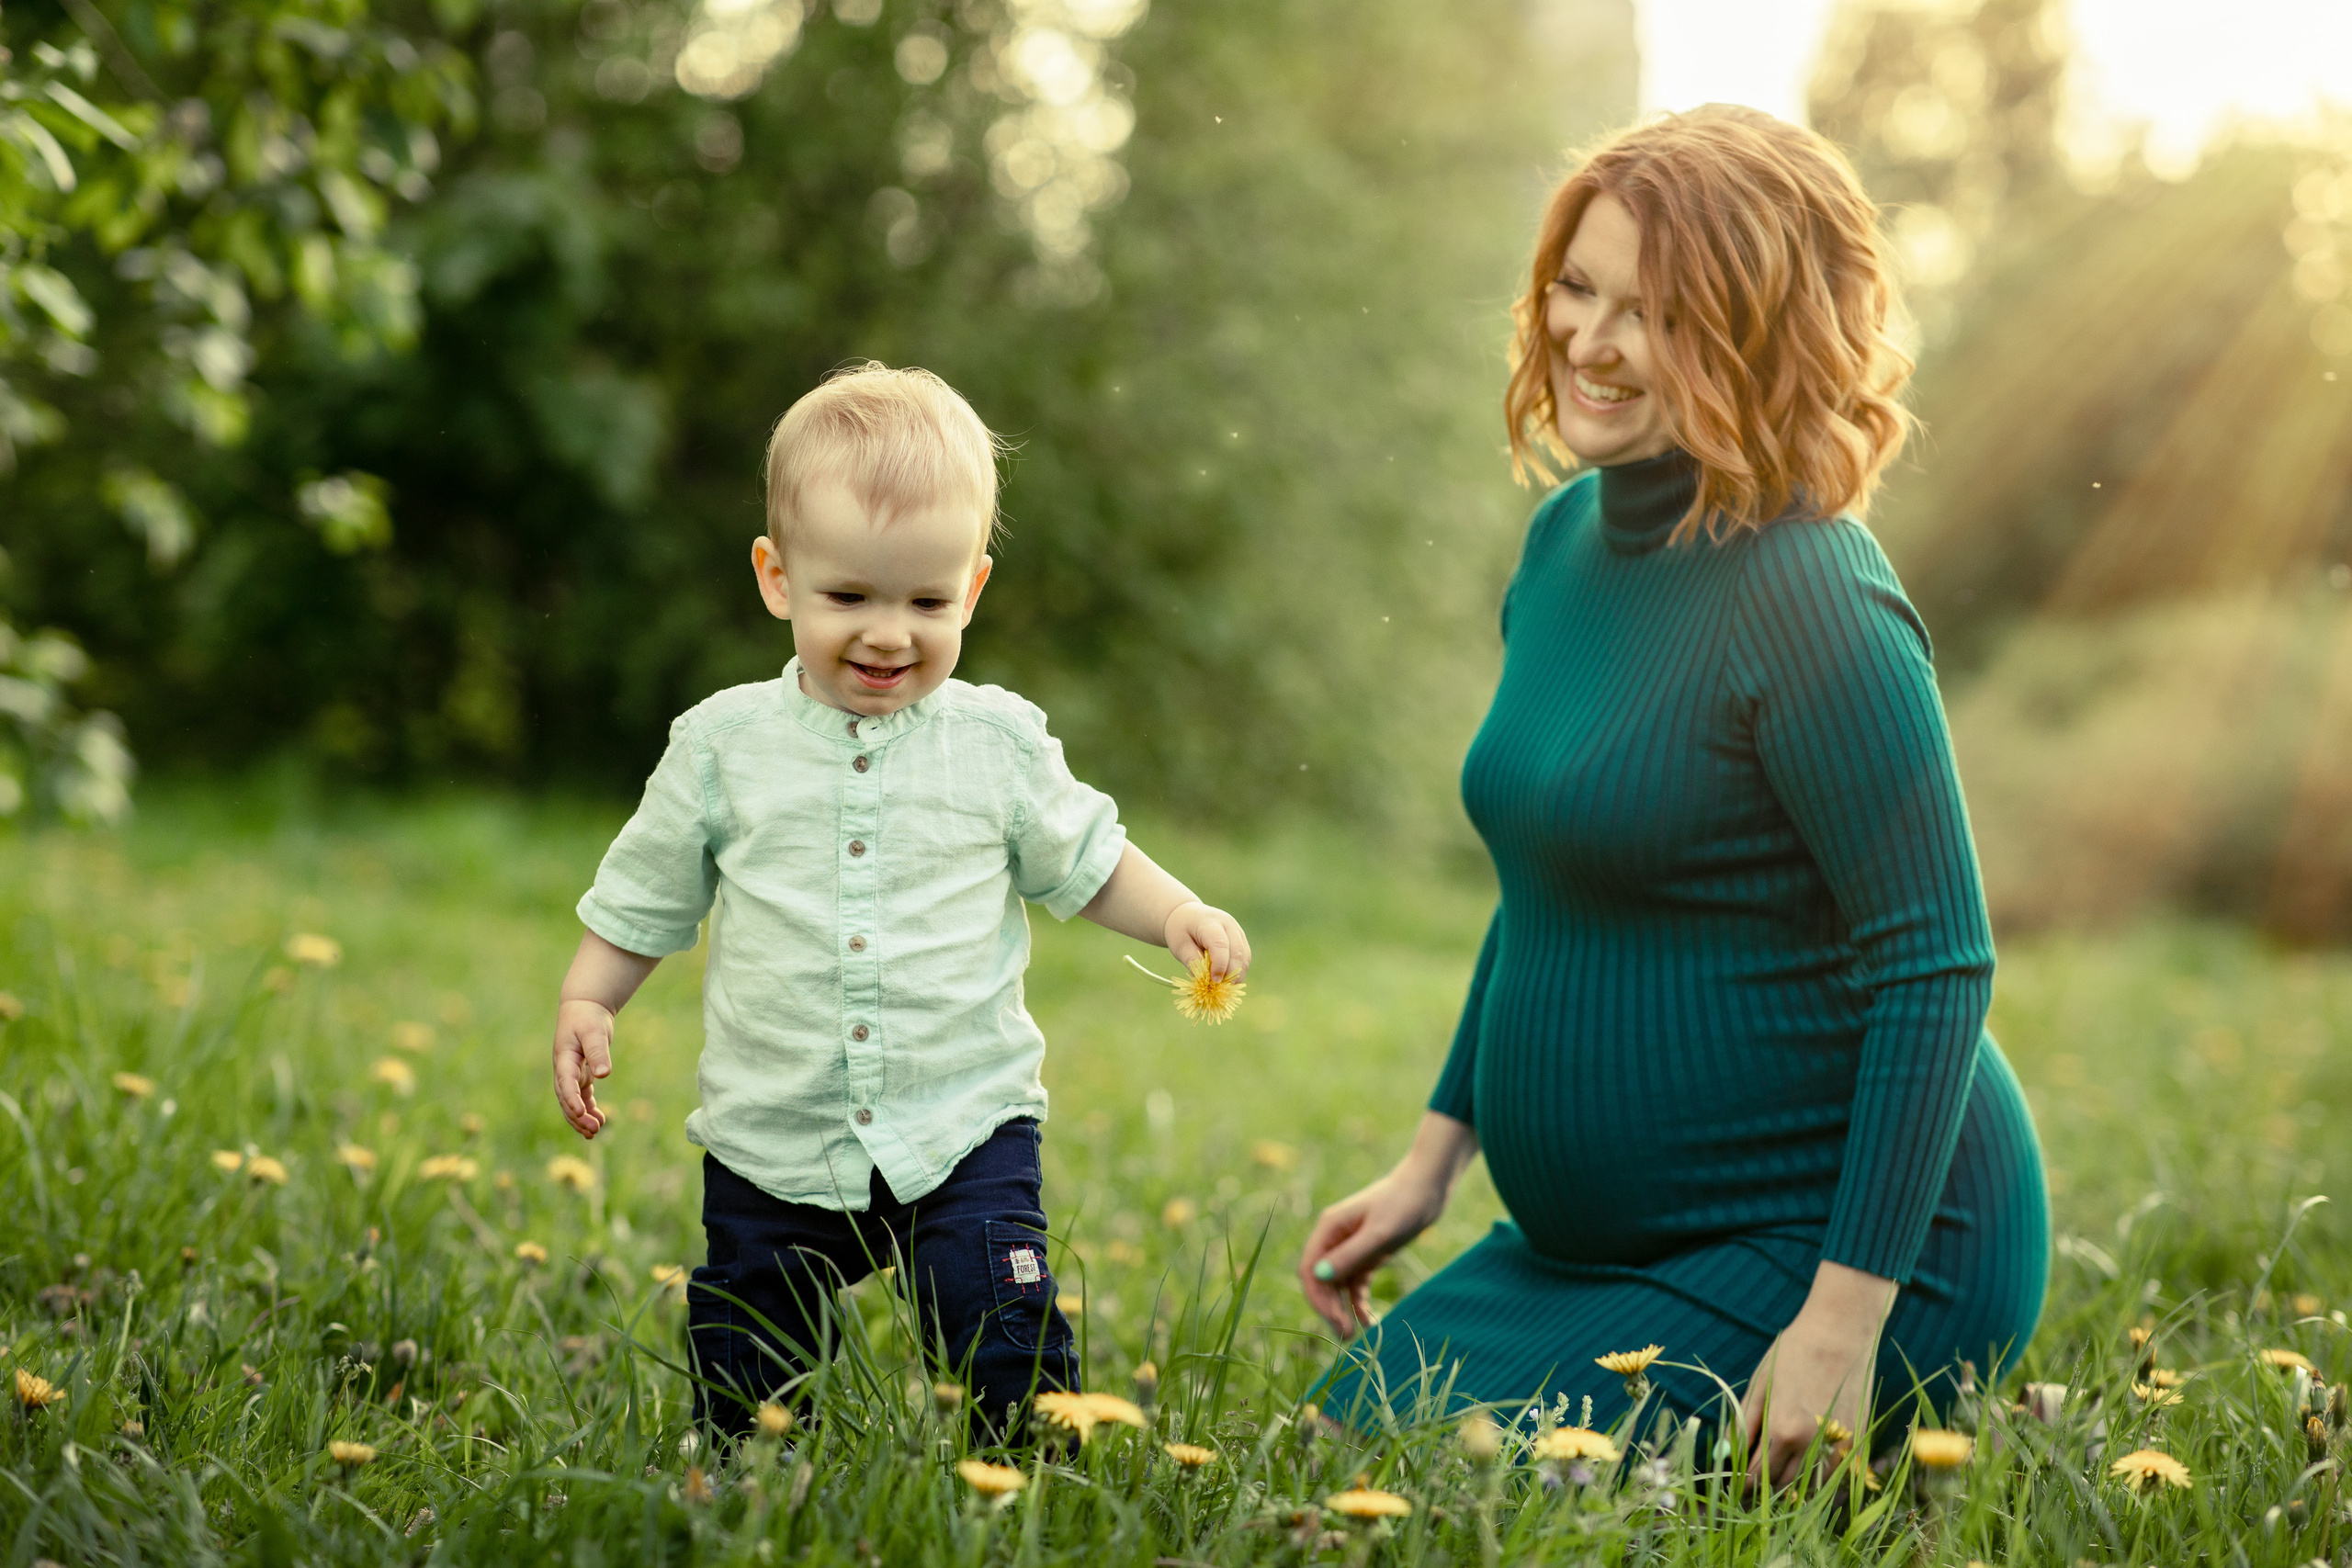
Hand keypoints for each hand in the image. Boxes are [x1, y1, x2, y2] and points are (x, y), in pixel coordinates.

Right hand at [553, 998, 615, 1139]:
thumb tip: (603, 1074)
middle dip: (578, 1116)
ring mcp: (571, 1074)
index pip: (566, 1083)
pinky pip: (582, 1098)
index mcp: (564, 1058)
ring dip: (582, 1118)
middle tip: (594, 1130)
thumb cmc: (588, 1018)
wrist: (584, 1008)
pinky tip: (599, 1122)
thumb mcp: (594, 1031)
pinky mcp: (581, 1075)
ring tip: (595, 1132)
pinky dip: (589, 1110)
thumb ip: (598, 1052)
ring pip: (573, 1102)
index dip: (572, 1099)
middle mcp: (564, 1070)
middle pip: (566, 1098)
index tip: (581, 1113)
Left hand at [1164, 900, 1250, 980]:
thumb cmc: (1180, 930)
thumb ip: (1192, 961)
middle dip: (1231, 973)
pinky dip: (1239, 970)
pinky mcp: (1241, 937)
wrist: (1187, 915)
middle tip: (1221, 989)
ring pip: (1244, 955)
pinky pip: (1245, 956)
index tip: (1214, 981)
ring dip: (1237, 973)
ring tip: (1225, 987)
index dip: (1220, 965)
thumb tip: (1204, 981)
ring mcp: (1237, 930)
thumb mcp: (1179, 945)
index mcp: (1209, 922)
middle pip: (1236, 951)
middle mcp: (1227, 923)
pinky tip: (1229, 979)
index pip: (1220, 944)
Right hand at [1298, 1113, 1476, 1336]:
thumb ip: (1351, 1255)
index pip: (1309, 1269)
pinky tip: (1369, 1322)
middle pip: (1320, 1281)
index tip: (1335, 1320)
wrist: (1429, 1188)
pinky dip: (1358, 1303)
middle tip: (1346, 1336)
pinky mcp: (1367, 1254)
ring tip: (1354, 1336)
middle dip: (1329, 1309)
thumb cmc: (1404, 1204)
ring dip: (1342, 1310)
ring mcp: (1350, 1247)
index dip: (1317, 1298)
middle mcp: (1334, 1238)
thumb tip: (1320, 1276)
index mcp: (1329, 1228)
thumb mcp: (1380, 1233)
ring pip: (1336, 1286)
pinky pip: (1355, 1284)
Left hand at [1739, 1261, 1897, 1488]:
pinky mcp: (1859, 1441)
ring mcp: (1840, 1445)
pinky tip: (1810, 1470)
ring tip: (1781, 1476)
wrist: (1842, 1331)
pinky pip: (1838, 1476)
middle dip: (1767, 1488)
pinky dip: (1823, 1480)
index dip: (1744, 1483)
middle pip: (1783, 1486)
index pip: (1757, 1476)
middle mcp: (1813, 1444)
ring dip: (1795, 1487)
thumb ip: (1744, 1423)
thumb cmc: (1794, 1351)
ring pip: (1813, 1487)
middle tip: (1757, 1480)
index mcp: (1783, 1430)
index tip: (1737, 1482)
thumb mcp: (1760, 1383)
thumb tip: (1728, 1454)